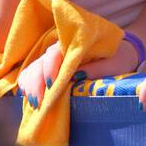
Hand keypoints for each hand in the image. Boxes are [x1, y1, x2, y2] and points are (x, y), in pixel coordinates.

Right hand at [17, 39, 138, 106]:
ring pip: (35, 66)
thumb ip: (96, 68)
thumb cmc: (117, 58)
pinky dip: (28, 81)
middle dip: (36, 82)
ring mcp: (55, 57)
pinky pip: (34, 71)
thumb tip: (76, 76)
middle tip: (37, 101)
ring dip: (30, 83)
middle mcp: (60, 48)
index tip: (50, 85)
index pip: (55, 54)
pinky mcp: (52, 66)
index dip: (50, 69)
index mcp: (74, 44)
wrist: (120, 51)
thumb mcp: (113, 63)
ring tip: (32, 101)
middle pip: (41, 62)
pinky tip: (25, 93)